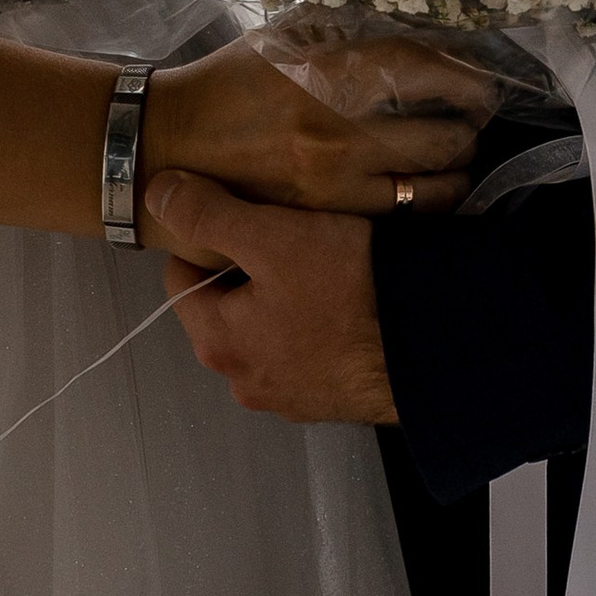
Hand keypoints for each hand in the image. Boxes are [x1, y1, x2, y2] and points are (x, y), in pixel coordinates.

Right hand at [140, 37, 484, 235]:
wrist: (161, 152)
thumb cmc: (219, 88)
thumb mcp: (273, 42)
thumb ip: (333, 32)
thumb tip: (398, 30)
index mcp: (321, 75)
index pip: (417, 67)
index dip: (460, 70)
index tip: (478, 73)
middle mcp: (336, 133)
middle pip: (439, 132)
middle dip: (471, 123)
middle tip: (478, 114)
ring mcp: (333, 185)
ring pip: (429, 185)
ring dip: (458, 168)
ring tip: (463, 154)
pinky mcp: (325, 223)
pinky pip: (398, 216)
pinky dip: (426, 202)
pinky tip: (432, 190)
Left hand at [147, 173, 396, 424]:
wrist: (438, 346)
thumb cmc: (352, 291)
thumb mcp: (273, 236)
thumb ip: (209, 214)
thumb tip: (158, 195)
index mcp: (218, 344)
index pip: (181, 277)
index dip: (208, 237)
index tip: (246, 217)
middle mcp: (245, 382)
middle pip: (224, 306)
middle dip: (248, 269)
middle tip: (291, 237)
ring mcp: (291, 397)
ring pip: (268, 328)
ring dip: (285, 298)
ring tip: (325, 266)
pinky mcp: (332, 400)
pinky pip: (308, 349)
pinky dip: (318, 326)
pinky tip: (348, 301)